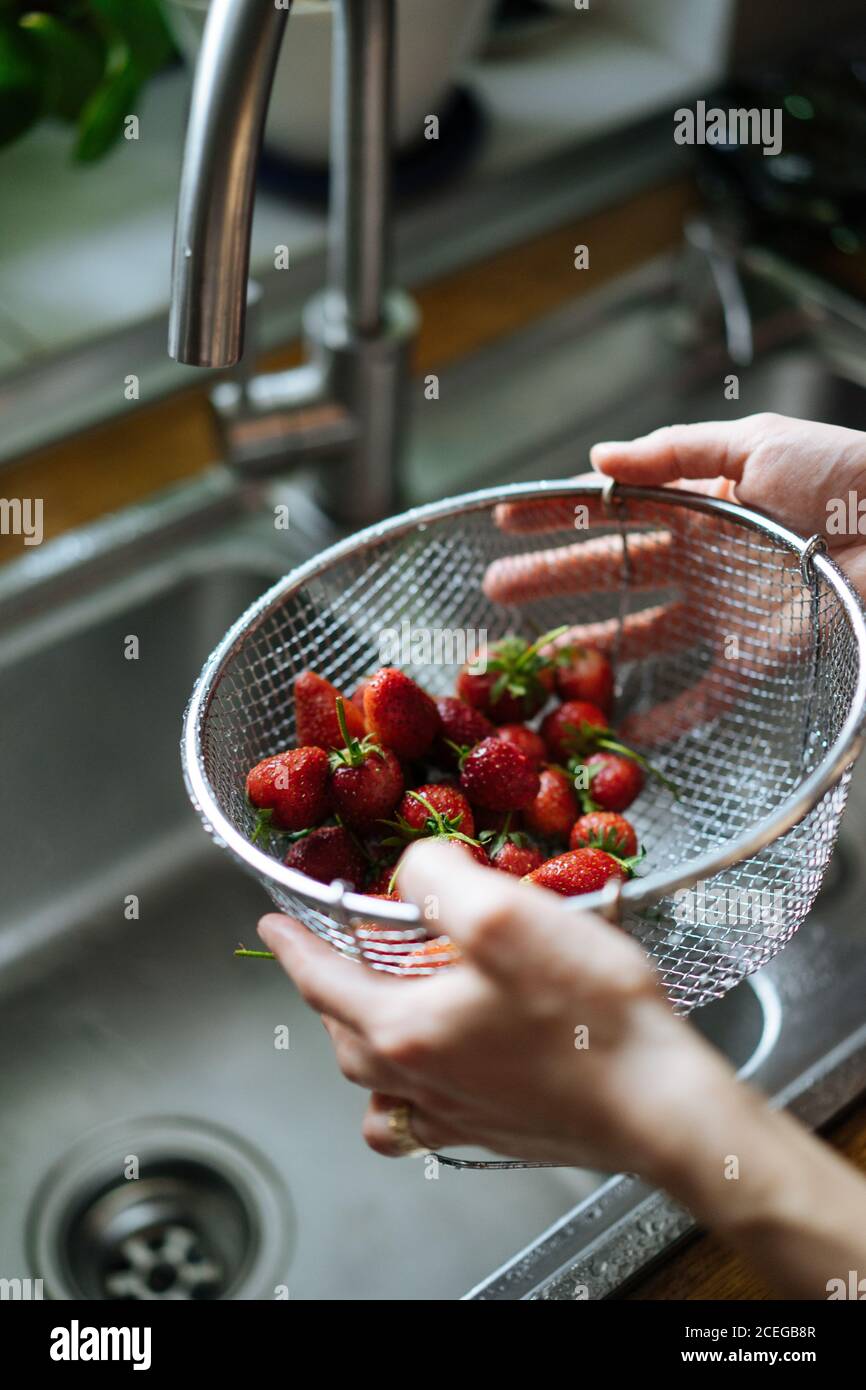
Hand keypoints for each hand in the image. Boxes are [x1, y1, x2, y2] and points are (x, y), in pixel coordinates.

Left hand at [258, 840, 734, 1173]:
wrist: (660, 1106)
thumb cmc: (590, 1016)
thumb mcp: (506, 915)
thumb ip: (439, 878)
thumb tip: (412, 867)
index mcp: (405, 1028)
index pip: (321, 982)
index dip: (292, 947)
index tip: (271, 926)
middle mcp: (418, 1082)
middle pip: (344, 1037)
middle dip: (328, 993)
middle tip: (335, 958)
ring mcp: (456, 1116)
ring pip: (377, 1087)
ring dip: (364, 1045)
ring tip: (380, 1013)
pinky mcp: (497, 1135)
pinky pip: (424, 1122)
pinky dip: (411, 1096)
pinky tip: (442, 1074)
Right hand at [484, 414, 865, 743]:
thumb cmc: (841, 475)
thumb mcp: (755, 443)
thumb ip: (674, 452)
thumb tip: (597, 457)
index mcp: (698, 501)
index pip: (611, 508)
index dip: (557, 513)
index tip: (503, 519)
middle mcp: (701, 559)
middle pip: (610, 572)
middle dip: (550, 579)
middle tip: (494, 591)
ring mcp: (722, 612)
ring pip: (640, 635)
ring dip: (590, 649)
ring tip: (538, 663)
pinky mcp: (754, 660)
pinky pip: (700, 696)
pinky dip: (662, 717)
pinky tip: (618, 727)